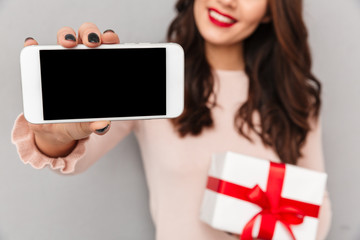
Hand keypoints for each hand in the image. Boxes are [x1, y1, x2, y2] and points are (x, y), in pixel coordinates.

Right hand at [24, 22, 119, 156]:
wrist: (56, 129)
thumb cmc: (77, 121)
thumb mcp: (87, 124)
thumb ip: (95, 124)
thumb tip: (103, 124)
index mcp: (98, 68)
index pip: (107, 47)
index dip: (110, 39)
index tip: (111, 40)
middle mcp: (81, 59)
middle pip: (87, 36)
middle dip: (90, 34)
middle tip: (92, 43)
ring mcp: (60, 60)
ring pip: (66, 37)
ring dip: (67, 35)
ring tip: (67, 43)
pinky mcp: (40, 66)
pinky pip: (36, 51)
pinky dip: (34, 45)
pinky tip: (33, 44)